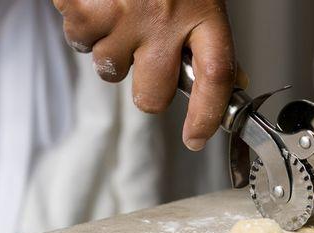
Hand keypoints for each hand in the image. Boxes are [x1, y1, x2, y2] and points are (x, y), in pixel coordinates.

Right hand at [53, 0, 240, 150]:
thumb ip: (213, 43)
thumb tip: (233, 83)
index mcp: (205, 13)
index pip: (216, 78)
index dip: (207, 116)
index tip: (196, 138)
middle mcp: (166, 18)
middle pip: (151, 96)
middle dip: (147, 90)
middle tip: (146, 61)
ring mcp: (124, 14)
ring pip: (110, 71)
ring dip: (113, 52)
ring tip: (122, 18)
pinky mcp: (86, 6)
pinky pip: (80, 42)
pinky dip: (86, 28)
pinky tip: (100, 5)